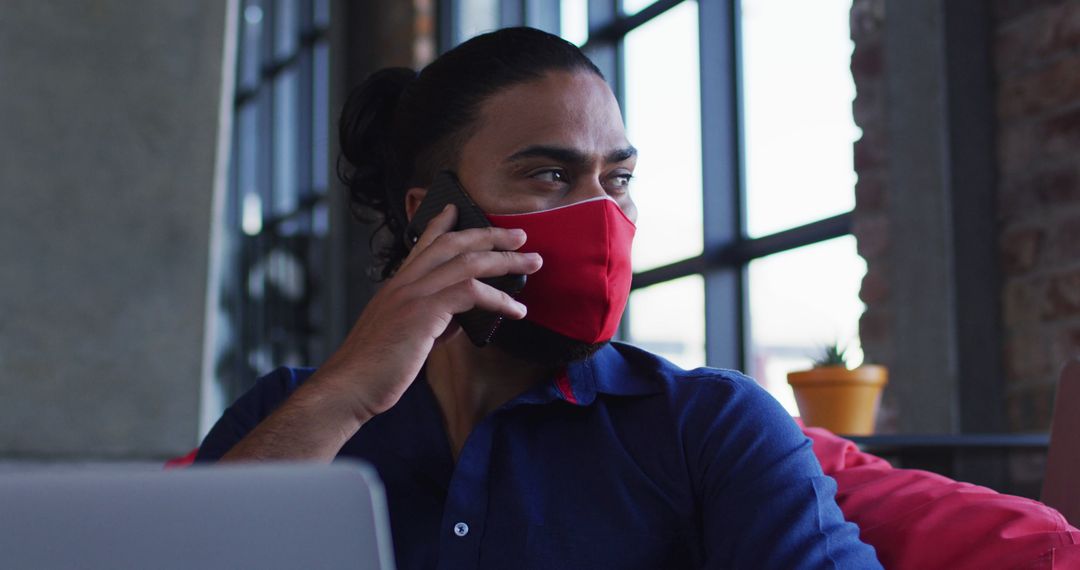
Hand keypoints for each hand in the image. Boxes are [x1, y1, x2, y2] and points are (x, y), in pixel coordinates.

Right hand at [311, 204, 542, 421]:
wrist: (350, 386)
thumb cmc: (375, 369)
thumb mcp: (406, 338)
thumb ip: (432, 323)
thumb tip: (457, 322)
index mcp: (396, 285)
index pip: (421, 243)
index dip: (440, 223)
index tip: (456, 208)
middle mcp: (403, 282)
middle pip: (452, 244)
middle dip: (489, 235)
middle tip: (518, 234)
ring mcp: (412, 294)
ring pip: (466, 262)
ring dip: (505, 260)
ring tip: (532, 262)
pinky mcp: (423, 312)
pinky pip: (469, 293)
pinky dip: (498, 299)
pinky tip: (516, 310)